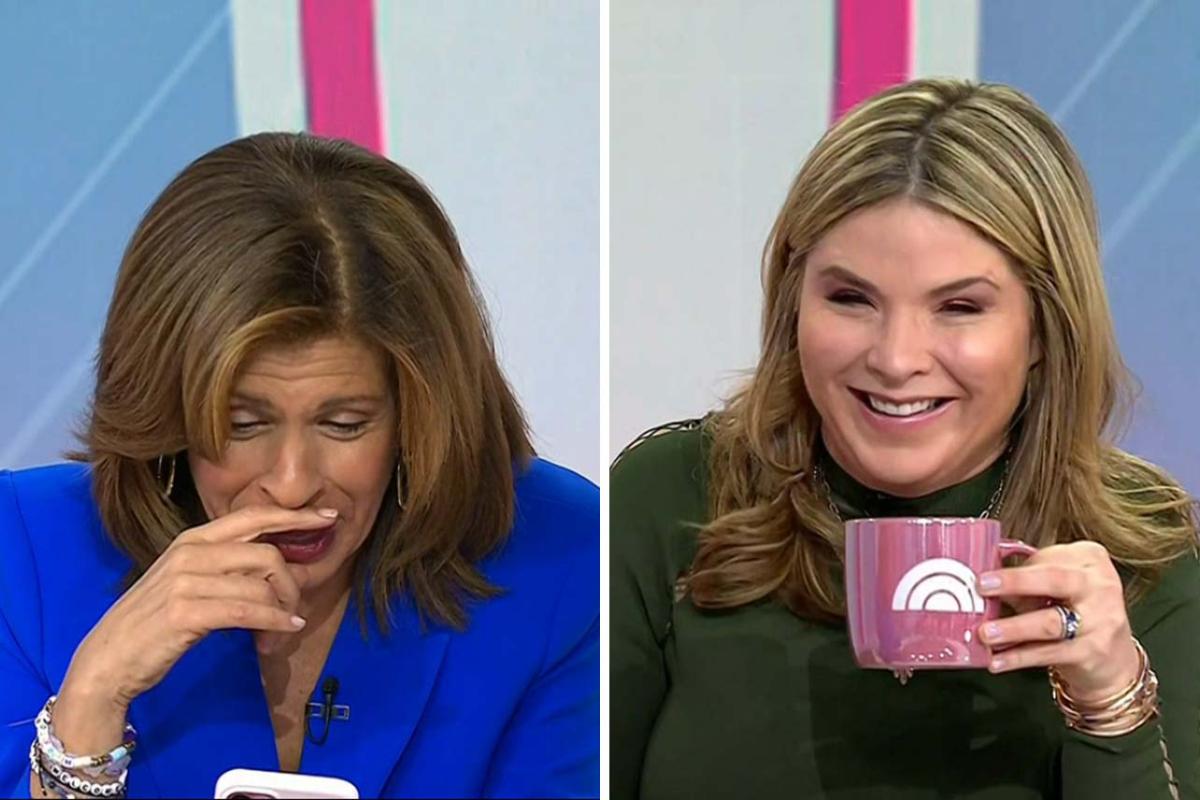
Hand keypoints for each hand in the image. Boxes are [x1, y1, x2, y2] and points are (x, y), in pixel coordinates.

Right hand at [60, 506, 336, 710]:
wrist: (107, 661)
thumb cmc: (152, 625)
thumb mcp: (188, 584)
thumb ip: (226, 569)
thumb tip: (277, 569)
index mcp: (192, 540)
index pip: (253, 517)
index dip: (294, 516)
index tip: (329, 516)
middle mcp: (190, 552)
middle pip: (267, 554)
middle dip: (292, 583)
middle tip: (295, 608)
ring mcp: (186, 580)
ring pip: (261, 584)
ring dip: (282, 610)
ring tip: (283, 629)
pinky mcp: (186, 611)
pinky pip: (249, 610)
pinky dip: (274, 621)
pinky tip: (283, 630)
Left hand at [975, 540, 1139, 700]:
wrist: (1114, 661)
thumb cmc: (1077, 613)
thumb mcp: (1057, 588)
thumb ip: (1026, 582)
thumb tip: (982, 581)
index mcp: (1090, 560)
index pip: (1048, 558)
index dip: (1015, 568)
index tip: (984, 574)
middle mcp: (1100, 586)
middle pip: (1054, 580)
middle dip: (1014, 582)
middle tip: (981, 586)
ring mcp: (1102, 620)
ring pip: (1050, 622)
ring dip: (1013, 627)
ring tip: (986, 632)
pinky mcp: (1093, 652)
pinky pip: (1050, 652)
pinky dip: (1019, 657)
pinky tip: (998, 659)